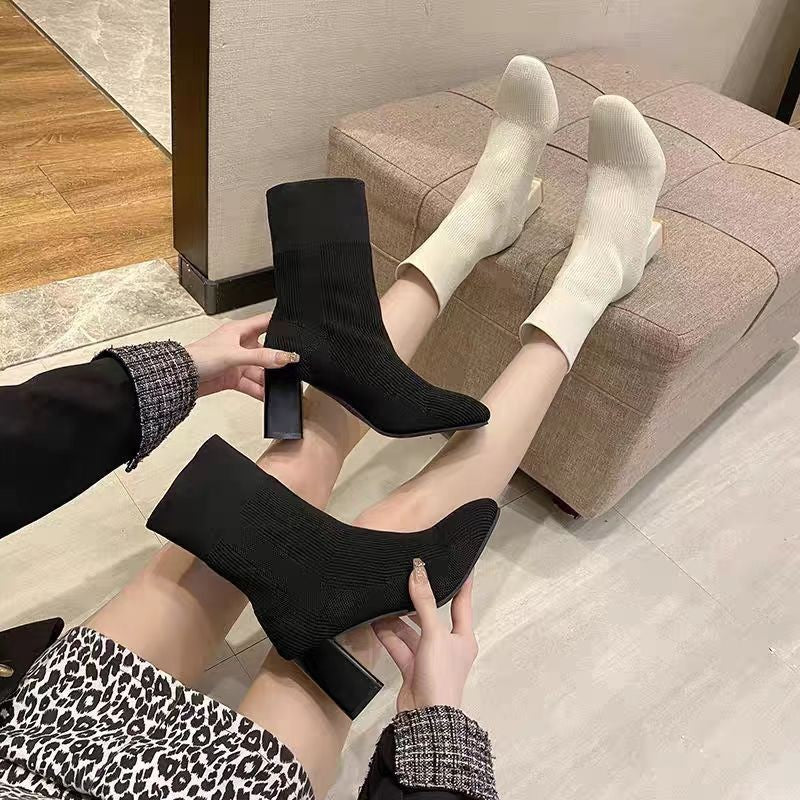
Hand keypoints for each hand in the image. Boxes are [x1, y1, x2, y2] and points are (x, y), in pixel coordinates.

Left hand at [185, 313, 298, 399]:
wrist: (180, 379)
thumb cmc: (198, 356)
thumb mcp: (234, 354)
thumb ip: (261, 357)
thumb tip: (284, 357)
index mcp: (239, 330)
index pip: (266, 322)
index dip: (280, 324)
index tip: (296, 330)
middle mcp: (240, 345)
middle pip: (267, 350)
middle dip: (277, 359)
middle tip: (289, 367)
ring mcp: (238, 362)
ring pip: (260, 370)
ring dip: (268, 379)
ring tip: (278, 385)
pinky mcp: (234, 378)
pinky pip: (252, 384)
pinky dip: (260, 390)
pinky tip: (268, 395)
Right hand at [373, 559, 477, 712]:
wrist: (426, 718)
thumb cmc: (442, 679)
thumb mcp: (434, 634)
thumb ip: (425, 602)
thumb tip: (419, 573)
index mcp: (464, 637)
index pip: (463, 603)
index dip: (461, 584)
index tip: (459, 566)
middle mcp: (448, 646)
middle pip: (432, 616)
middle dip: (418, 602)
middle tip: (407, 581)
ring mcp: (429, 657)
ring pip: (412, 631)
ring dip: (398, 619)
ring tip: (385, 602)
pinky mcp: (413, 668)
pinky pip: (399, 646)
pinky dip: (388, 635)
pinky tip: (376, 623)